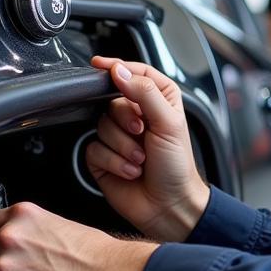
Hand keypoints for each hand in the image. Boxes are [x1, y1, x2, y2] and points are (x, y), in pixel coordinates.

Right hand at [87, 56, 209, 241]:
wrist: (169, 205)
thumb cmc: (177, 166)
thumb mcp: (168, 123)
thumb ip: (145, 93)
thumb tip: (120, 72)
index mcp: (158, 101)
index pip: (134, 74)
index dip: (118, 68)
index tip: (101, 65)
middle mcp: (137, 116)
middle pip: (111, 100)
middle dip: (125, 120)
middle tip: (141, 133)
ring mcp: (118, 137)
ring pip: (101, 125)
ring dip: (123, 146)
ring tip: (140, 158)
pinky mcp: (103, 157)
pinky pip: (93, 148)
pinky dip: (113, 161)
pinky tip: (130, 171)